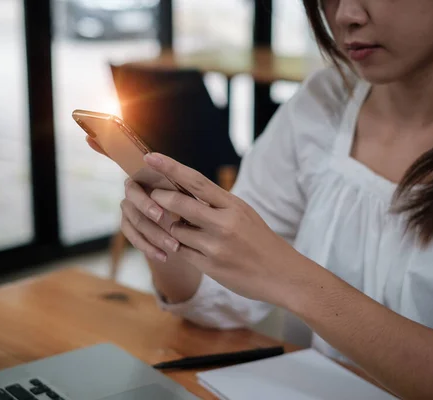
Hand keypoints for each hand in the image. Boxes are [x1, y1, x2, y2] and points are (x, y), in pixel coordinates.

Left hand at [143, 153, 309, 305]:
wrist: (281, 274)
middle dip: (161, 199)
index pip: (195, 181)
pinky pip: (182, 252)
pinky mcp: (210, 266)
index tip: (150, 156)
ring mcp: (215, 246)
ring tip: (188, 231)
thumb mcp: (243, 214)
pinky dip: (181, 248)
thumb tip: (183, 192)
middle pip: (179, 204)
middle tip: (153, 195)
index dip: (170, 167)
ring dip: (174, 229)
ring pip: (176, 231)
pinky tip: (193, 248)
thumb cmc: (259, 241)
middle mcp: (223, 223)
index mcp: (232, 205)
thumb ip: (216, 204)